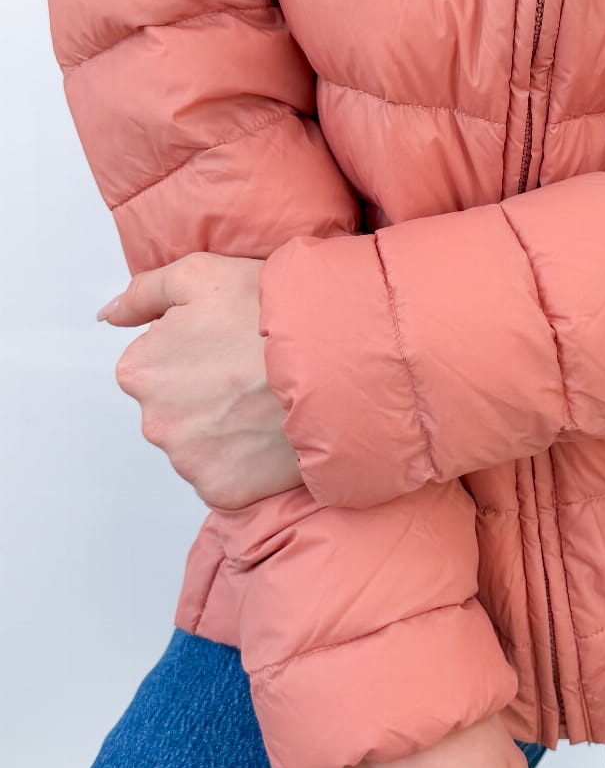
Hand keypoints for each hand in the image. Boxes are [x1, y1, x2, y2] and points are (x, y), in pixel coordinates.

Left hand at [97, 252, 302, 509]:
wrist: (332, 362)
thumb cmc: (268, 314)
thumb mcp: (200, 276)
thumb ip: (143, 293)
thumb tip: (108, 315)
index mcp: (139, 371)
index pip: (154, 365)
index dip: (194, 351)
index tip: (227, 345)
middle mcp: (154, 421)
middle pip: (174, 408)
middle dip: (205, 394)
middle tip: (250, 374)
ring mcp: (188, 462)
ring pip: (200, 444)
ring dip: (226, 428)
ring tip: (266, 404)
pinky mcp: (223, 491)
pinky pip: (227, 477)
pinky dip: (246, 462)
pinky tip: (270, 434)